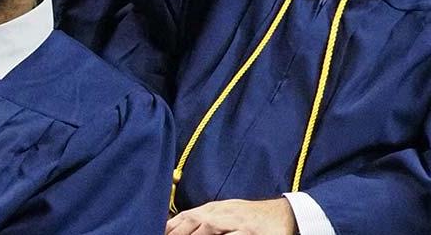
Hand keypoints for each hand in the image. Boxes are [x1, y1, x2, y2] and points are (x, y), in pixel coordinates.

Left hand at [166, 198, 296, 234]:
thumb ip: (203, 218)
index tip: (157, 232)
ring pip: (209, 227)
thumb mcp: (224, 212)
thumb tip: (176, 225)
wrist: (284, 214)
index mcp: (214, 208)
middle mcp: (223, 213)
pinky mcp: (250, 232)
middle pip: (194, 221)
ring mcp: (237, 222)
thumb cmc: (250, 216)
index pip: (186, 216)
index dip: (170, 226)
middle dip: (177, 232)